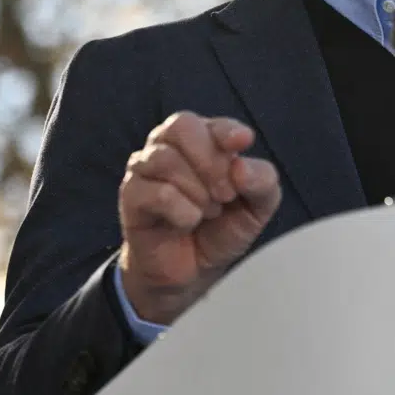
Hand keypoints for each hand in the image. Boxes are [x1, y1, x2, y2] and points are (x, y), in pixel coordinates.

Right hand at [117, 112, 281, 324]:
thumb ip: (263, 181)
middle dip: (211, 161)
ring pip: (166, 159)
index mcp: (204, 140)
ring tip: (208, 212)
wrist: (192, 272)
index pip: (213, 123)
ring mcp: (146, 168)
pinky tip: (188, 222)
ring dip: (197, 190)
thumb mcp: (258, 207)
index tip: (243, 144)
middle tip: (226, 195)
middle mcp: (171, 146)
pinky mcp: (131, 196)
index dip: (228, 132)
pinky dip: (182, 211)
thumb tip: (241, 167)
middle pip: (182, 126)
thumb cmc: (222, 229)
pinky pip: (157, 193)